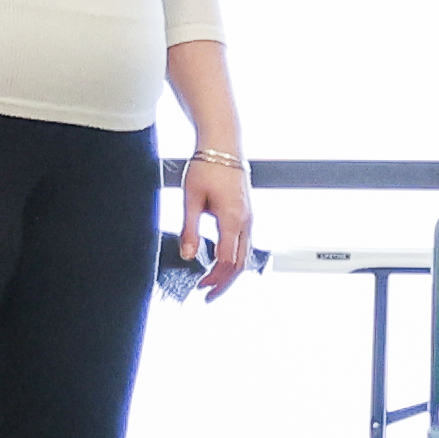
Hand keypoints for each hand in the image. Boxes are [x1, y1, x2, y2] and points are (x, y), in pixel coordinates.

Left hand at [171, 146, 255, 294]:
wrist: (223, 143)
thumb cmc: (207, 165)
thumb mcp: (191, 199)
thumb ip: (190, 229)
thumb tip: (189, 255)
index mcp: (232, 219)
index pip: (227, 261)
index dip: (215, 278)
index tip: (201, 288)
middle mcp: (246, 221)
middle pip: (240, 263)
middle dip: (224, 282)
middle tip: (207, 294)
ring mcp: (249, 217)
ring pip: (244, 254)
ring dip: (229, 271)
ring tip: (212, 281)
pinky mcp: (247, 212)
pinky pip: (245, 242)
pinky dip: (234, 257)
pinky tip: (221, 260)